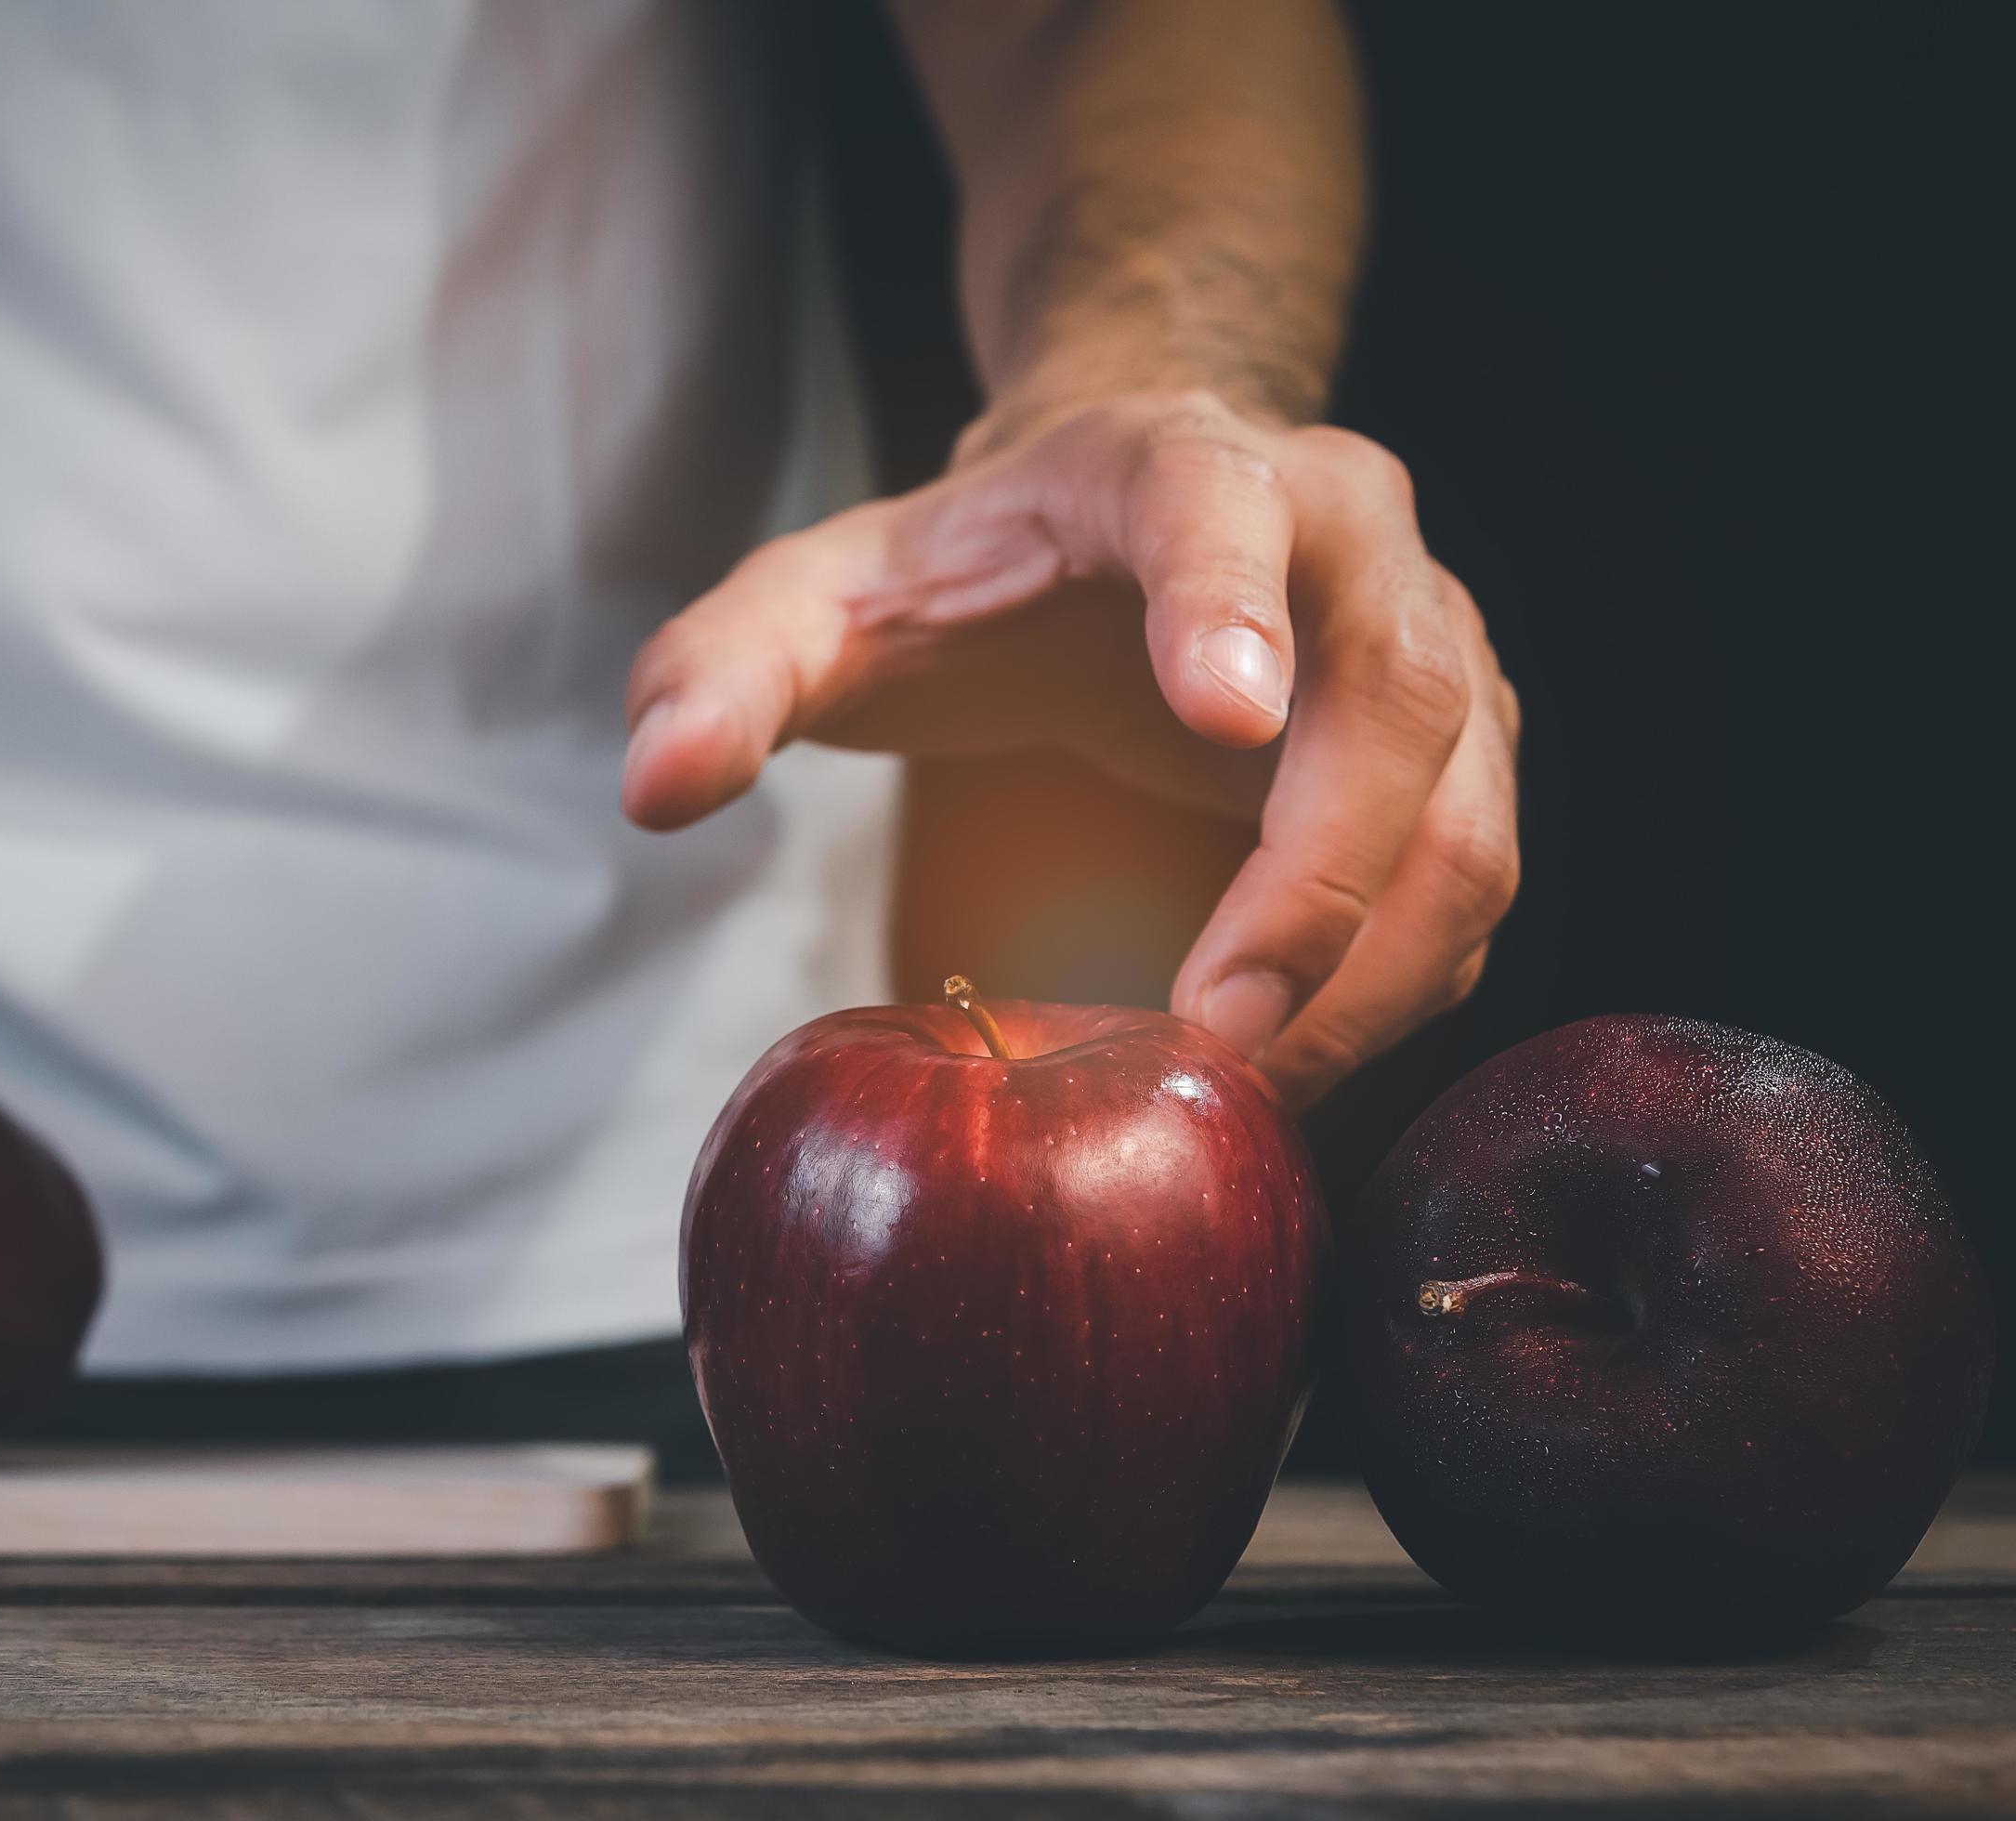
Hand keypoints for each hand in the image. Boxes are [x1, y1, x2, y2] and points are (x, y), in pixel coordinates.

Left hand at [621, 390, 1519, 1106]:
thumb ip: (724, 671)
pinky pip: (1464, 890)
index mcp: (1178, 463)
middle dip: (1316, 886)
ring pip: (1466, 819)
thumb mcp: (820, 598)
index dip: (1227, 606)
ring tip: (1239, 1087)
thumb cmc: (968, 574)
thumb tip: (655, 788)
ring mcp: (1431, 643)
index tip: (1222, 719)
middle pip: (1395, 701)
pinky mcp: (1461, 751)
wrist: (1112, 524)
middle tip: (1209, 1032)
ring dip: (1372, 972)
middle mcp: (1345, 538)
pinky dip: (1393, 992)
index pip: (1219, 509)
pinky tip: (1283, 1062)